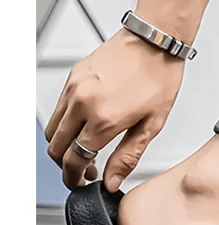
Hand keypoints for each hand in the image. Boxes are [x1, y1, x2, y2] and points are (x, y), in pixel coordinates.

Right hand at [45, 28, 184, 190]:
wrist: (155, 41)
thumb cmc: (159, 77)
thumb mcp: (152, 124)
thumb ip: (128, 156)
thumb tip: (111, 181)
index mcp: (104, 119)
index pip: (74, 160)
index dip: (74, 178)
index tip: (82, 183)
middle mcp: (83, 103)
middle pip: (56, 148)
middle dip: (66, 166)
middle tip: (85, 171)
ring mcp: (74, 88)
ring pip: (52, 129)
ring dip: (62, 146)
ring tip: (85, 150)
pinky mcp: (72, 76)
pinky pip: (58, 108)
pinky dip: (65, 124)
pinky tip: (85, 126)